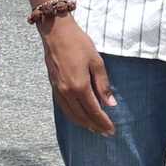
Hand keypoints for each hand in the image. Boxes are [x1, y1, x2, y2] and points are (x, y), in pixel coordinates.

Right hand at [39, 15, 116, 134]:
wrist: (56, 32)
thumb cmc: (78, 43)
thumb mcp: (96, 62)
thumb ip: (103, 85)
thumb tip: (110, 104)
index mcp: (79, 86)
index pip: (94, 111)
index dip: (103, 122)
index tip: (112, 130)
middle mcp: (67, 92)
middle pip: (82, 117)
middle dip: (95, 126)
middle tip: (105, 132)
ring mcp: (58, 90)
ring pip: (71, 115)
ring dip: (83, 123)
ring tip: (94, 128)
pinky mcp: (53, 86)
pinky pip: (64, 107)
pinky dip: (73, 115)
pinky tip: (80, 116)